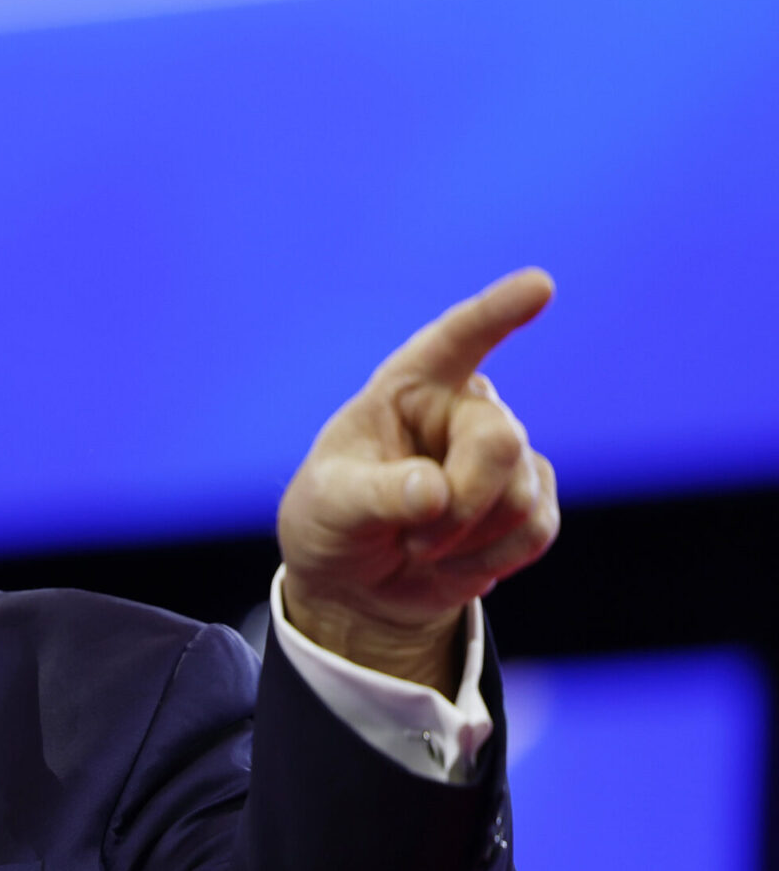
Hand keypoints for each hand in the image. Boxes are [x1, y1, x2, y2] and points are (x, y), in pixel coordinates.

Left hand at [278, 269, 560, 690]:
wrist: (355, 584)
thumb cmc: (331, 525)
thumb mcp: (330, 507)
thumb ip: (376, 494)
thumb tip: (435, 492)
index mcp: (407, 387)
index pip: (454, 340)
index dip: (496, 312)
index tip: (539, 286)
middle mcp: (461, 408)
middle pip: (500, 441)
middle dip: (462, 503)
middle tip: (413, 539)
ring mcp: (500, 452)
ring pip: (521, 495)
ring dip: (466, 540)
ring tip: (418, 546)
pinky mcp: (528, 497)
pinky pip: (538, 528)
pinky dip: (491, 560)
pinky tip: (451, 560)